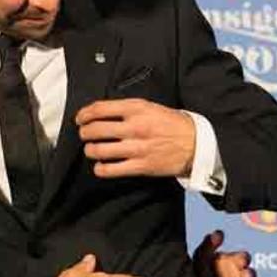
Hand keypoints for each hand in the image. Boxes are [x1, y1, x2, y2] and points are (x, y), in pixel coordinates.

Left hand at [75, 98, 195, 178]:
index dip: (84, 114)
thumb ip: (127, 108)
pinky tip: (101, 166)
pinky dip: (101, 169)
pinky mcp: (141, 166)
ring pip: (99, 150)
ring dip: (90, 150)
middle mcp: (135, 127)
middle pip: (95, 130)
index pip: (100, 109)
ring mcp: (137, 148)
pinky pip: (111, 169)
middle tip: (84, 135)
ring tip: (92, 150)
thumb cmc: (172, 124)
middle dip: (84, 133)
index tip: (80, 119)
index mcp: (137, 109)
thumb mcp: (150, 107)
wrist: (196, 143)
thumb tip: (101, 112)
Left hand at [192, 230, 255, 276]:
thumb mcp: (201, 257)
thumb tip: (218, 232)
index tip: (240, 260)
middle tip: (245, 275)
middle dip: (250, 275)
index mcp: (233, 263)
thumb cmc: (199, 273)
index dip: (243, 258)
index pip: (244, 258)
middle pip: (250, 275)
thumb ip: (209, 244)